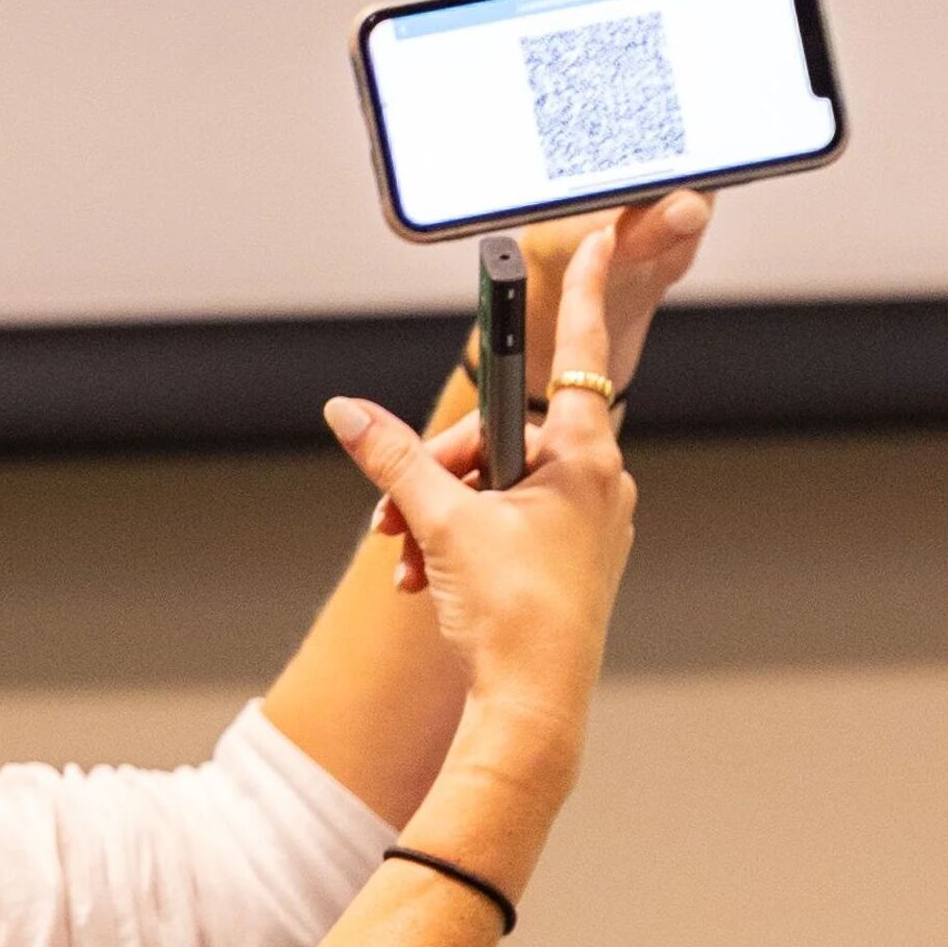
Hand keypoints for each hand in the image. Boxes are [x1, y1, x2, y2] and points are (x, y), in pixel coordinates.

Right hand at [328, 226, 638, 760]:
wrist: (536, 708)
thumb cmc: (514, 617)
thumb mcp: (442, 524)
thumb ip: (394, 459)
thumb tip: (347, 412)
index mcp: (587, 459)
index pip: (580, 353)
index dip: (582, 292)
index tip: (600, 238)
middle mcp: (599, 483)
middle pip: (505, 437)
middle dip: (439, 470)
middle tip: (396, 512)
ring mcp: (589, 524)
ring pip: (497, 488)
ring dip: (439, 516)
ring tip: (409, 559)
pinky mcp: (572, 560)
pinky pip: (507, 526)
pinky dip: (461, 543)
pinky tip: (428, 579)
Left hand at [513, 0, 754, 394]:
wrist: (584, 327)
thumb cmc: (571, 290)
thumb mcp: (601, 267)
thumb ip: (644, 239)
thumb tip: (689, 204)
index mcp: (543, 112)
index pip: (543, 15)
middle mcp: (583, 93)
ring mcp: (631, 102)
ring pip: (656, 8)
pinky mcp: (673, 124)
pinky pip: (691, 56)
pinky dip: (717, 7)